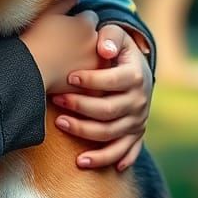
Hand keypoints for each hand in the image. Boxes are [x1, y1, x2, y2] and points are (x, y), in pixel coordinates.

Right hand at [18, 0, 100, 96]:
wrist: (26, 70)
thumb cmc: (33, 39)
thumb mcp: (47, 14)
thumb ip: (65, 2)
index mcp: (85, 24)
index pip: (90, 18)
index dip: (79, 23)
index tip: (66, 30)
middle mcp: (95, 43)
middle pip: (96, 38)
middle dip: (86, 40)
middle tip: (66, 47)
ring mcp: (95, 65)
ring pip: (97, 59)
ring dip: (88, 58)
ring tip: (66, 62)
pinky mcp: (90, 84)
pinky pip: (92, 78)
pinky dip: (84, 77)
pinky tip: (68, 75)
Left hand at [49, 25, 152, 171]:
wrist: (137, 68)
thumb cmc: (118, 50)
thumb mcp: (117, 35)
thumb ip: (110, 36)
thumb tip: (103, 48)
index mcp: (137, 77)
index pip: (115, 81)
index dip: (92, 81)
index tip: (69, 77)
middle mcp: (140, 102)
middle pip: (110, 110)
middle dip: (81, 107)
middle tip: (57, 100)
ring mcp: (138, 120)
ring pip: (112, 134)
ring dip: (85, 132)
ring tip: (60, 124)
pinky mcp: (135, 134)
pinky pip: (124, 152)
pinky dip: (106, 159)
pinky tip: (85, 162)